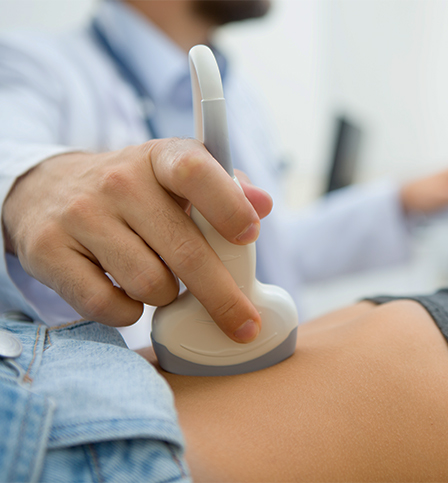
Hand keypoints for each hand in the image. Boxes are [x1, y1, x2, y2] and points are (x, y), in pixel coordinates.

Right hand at [2, 138, 271, 342]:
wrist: (48, 189)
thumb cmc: (137, 191)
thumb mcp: (178, 177)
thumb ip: (228, 189)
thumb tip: (263, 205)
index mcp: (159, 158)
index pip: (195, 171)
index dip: (228, 206)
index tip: (250, 237)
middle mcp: (119, 181)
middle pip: (184, 250)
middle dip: (222, 296)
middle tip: (245, 324)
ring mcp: (81, 215)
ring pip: (149, 284)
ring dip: (166, 297)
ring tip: (161, 282)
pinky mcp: (49, 251)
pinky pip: (106, 305)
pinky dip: (128, 312)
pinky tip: (129, 296)